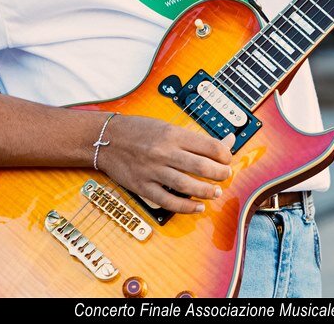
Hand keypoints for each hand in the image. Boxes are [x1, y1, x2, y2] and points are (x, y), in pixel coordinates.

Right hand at [95, 113, 233, 214]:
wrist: (106, 139)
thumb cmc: (139, 130)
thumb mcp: (168, 127)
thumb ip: (194, 138)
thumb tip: (225, 143)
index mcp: (173, 134)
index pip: (209, 146)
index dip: (225, 154)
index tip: (227, 159)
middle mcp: (164, 152)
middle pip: (202, 167)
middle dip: (220, 174)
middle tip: (225, 176)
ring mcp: (153, 171)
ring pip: (187, 186)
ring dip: (206, 191)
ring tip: (215, 192)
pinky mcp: (143, 187)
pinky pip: (168, 201)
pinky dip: (186, 207)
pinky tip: (198, 206)